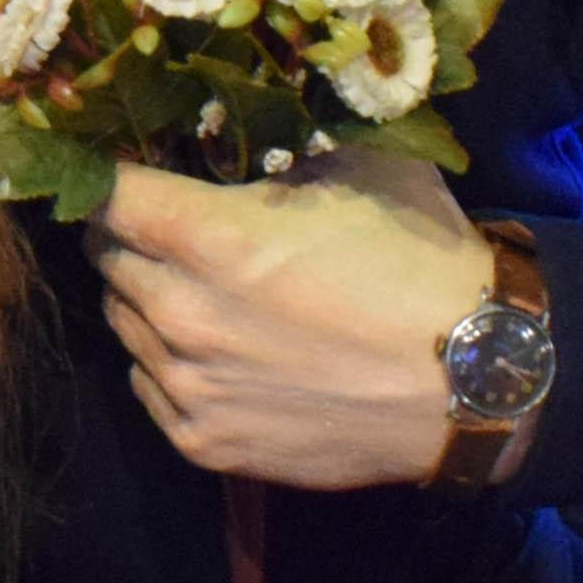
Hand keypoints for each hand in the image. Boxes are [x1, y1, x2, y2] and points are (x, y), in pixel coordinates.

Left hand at [87, 149, 494, 491]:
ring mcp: (188, 384)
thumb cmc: (421, 262)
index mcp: (209, 236)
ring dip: (148, 299)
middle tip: (173, 231)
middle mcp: (180, 312)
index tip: (119, 168)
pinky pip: (148, 386)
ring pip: (123, 322)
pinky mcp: (204, 443)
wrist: (479, 377)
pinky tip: (220, 350)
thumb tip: (224, 139)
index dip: (104, 174)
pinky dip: (169, 363)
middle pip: (106, 258)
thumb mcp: (354, 169)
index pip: (103, 193)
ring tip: (205, 292)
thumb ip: (273, 155)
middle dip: (132, 236)